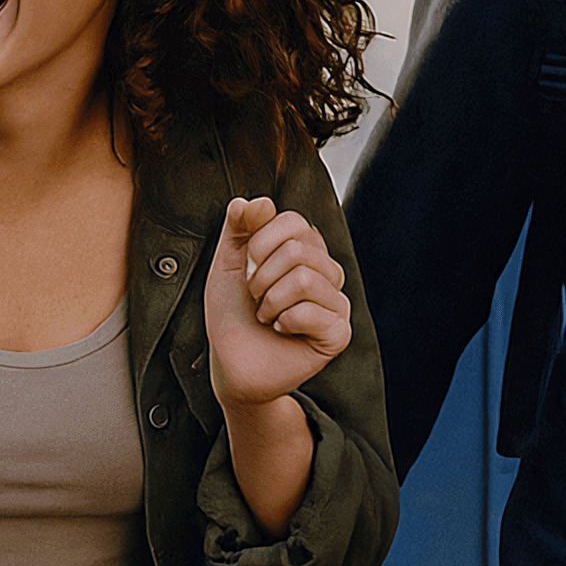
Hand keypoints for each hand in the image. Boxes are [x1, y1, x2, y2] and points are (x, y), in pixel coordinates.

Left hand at [204, 197, 350, 408]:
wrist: (231, 363)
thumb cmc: (233, 315)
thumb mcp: (227, 263)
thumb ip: (239, 226)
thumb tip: (258, 202)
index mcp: (304, 251)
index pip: (295, 222)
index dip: (260, 243)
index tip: (247, 268)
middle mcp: (326, 273)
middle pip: (298, 250)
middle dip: (261, 277)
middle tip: (256, 297)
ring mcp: (336, 303)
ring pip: (305, 279)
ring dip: (270, 301)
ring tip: (266, 315)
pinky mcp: (338, 333)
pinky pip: (312, 312)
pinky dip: (284, 322)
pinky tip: (281, 330)